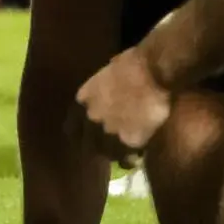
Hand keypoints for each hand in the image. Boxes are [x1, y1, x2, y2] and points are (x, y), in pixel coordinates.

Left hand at [75, 47, 172, 164]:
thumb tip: (107, 91)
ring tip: (125, 154)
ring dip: (115, 154)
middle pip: (88, 146)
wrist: (152, 71)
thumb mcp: (107, 75)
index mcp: (82, 101)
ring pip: (107, 154)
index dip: (81, 135)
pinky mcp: (127, 142)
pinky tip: (137, 157)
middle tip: (110, 148)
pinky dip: (131, 159)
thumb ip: (101, 91)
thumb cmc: (133, 63)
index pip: (71, 129)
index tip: (89, 138)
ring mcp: (108, 133)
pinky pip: (126, 159)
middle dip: (98, 147)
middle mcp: (90, 120)